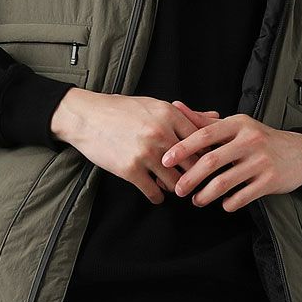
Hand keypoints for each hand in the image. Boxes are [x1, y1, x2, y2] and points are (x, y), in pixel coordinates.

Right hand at [50, 90, 224, 204]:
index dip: (208, 155)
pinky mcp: (130, 170)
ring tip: (173, 187)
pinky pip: (154, 193)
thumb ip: (187, 114)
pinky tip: (155, 192)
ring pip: (176, 182)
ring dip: (176, 188)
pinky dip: (157, 196)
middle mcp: (161, 134)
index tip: (209, 165)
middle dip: (196, 177)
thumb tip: (216, 117)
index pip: (203, 141)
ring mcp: (146, 153)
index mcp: (170, 115)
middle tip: (196, 184)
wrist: (85, 117)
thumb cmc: (121, 109)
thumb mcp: (155, 105)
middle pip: (193, 164)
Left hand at [162, 110, 301, 210]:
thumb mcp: (236, 125)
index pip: (204, 135)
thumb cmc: (260, 139)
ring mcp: (261, 161)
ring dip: (205, 195)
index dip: (182, 148)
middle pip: (211, 161)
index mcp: (238, 124)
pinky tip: (223, 204)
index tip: (165, 160)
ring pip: (224, 182)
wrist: (300, 153)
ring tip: (196, 200)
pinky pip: (242, 196)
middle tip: (177, 189)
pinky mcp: (270, 181)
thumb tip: (176, 106)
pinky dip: (228, 203)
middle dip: (190, 178)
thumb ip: (205, 121)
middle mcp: (250, 140)